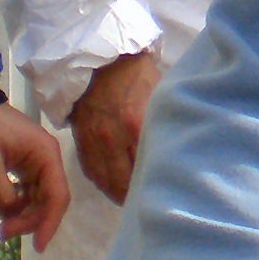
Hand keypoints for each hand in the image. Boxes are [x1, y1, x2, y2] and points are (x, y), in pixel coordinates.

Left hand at [0, 102, 73, 249]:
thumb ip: (3, 194)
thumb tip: (13, 216)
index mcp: (45, 155)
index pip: (57, 195)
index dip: (49, 223)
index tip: (38, 246)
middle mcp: (46, 158)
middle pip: (50, 199)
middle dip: (32, 221)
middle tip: (5, 234)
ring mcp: (36, 161)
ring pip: (40, 197)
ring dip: (26, 216)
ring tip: (3, 229)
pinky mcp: (24, 164)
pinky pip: (29, 191)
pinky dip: (20, 205)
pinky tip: (7, 215)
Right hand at [71, 50, 163, 205]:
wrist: (101, 59)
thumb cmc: (137, 76)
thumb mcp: (158, 96)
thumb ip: (163, 125)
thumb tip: (177, 150)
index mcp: (136, 125)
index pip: (148, 167)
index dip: (156, 184)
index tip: (166, 193)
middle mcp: (113, 138)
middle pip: (125, 181)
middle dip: (136, 194)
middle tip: (149, 201)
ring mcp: (94, 141)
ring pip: (106, 181)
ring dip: (118, 193)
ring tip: (131, 198)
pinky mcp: (81, 141)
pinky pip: (92, 171)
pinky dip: (103, 182)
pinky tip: (113, 186)